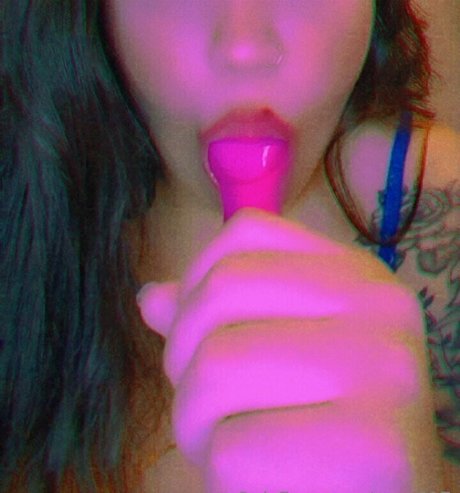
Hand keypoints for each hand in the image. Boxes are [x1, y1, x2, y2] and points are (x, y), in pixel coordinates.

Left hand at [138, 209, 427, 491]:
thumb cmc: (319, 422)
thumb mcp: (279, 352)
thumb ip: (218, 320)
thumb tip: (149, 297)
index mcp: (357, 274)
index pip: (245, 233)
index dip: (195, 284)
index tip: (199, 337)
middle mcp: (379, 305)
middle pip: (221, 292)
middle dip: (183, 357)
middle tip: (204, 406)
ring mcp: (382, 369)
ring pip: (216, 365)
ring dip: (194, 421)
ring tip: (226, 444)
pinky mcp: (375, 447)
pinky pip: (234, 449)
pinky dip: (222, 476)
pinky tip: (260, 480)